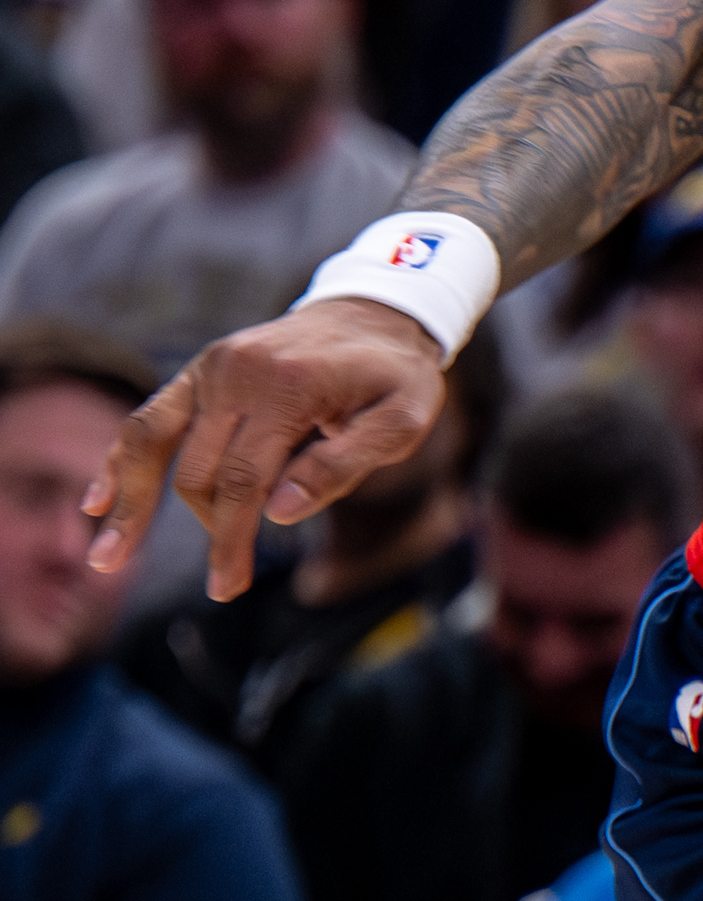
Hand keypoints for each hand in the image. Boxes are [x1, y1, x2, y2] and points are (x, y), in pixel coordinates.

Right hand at [90, 298, 444, 599]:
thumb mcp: (404, 420)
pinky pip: (149, 417)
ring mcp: (212, 368)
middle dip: (209, 531)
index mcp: (289, 388)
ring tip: (106, 560)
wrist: (378, 313)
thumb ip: (345, 465)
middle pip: (199, 472)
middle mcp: (238, 373)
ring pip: (153, 444)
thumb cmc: (397, 376)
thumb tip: (278, 513)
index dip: (231, 539)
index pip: (243, 481)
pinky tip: (100, 502)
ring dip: (131, 504)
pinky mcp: (201, 369)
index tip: (227, 587)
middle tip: (226, 582)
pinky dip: (123, 460)